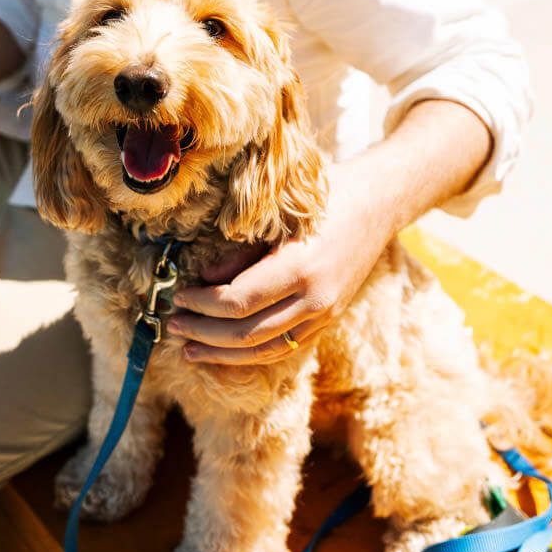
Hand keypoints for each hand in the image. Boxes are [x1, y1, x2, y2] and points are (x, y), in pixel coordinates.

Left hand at [167, 164, 391, 365]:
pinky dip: (250, 354)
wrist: (377, 204)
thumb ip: (242, 251)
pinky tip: (225, 352)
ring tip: (190, 350)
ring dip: (223, 354)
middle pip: (247, 333)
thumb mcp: (278, 214)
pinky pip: (283, 348)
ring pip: (265, 350)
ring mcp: (324, 315)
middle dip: (204, 334)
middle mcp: (315, 299)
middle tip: (173, 325)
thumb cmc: (323, 197)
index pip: (238, 302)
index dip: (202, 305)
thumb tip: (204, 278)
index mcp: (299, 268)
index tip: (178, 296)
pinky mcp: (328, 320)